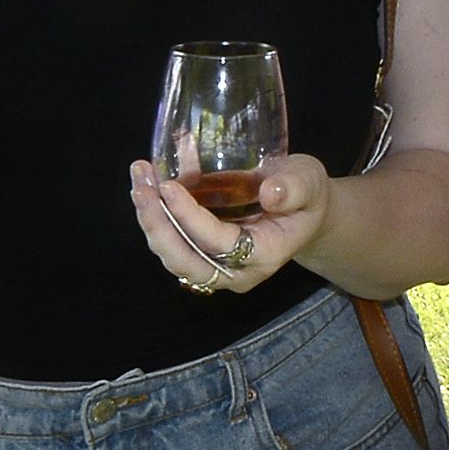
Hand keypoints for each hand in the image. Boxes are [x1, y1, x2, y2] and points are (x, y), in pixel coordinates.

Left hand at [129, 151, 331, 295]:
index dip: (189, 217)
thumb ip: (295, 188)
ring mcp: (216, 269)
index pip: (218, 243)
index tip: (168, 185)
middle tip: (141, 186)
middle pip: (184, 261)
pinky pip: (171, 243)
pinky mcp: (200, 257)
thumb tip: (270, 191)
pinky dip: (155, 215)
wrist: (302, 213)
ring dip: (149, 218)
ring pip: (171, 255)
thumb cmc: (306, 196)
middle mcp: (236, 272)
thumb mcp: (309, 183)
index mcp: (265, 255)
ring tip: (139, 177)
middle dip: (156, 225)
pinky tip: (147, 182)